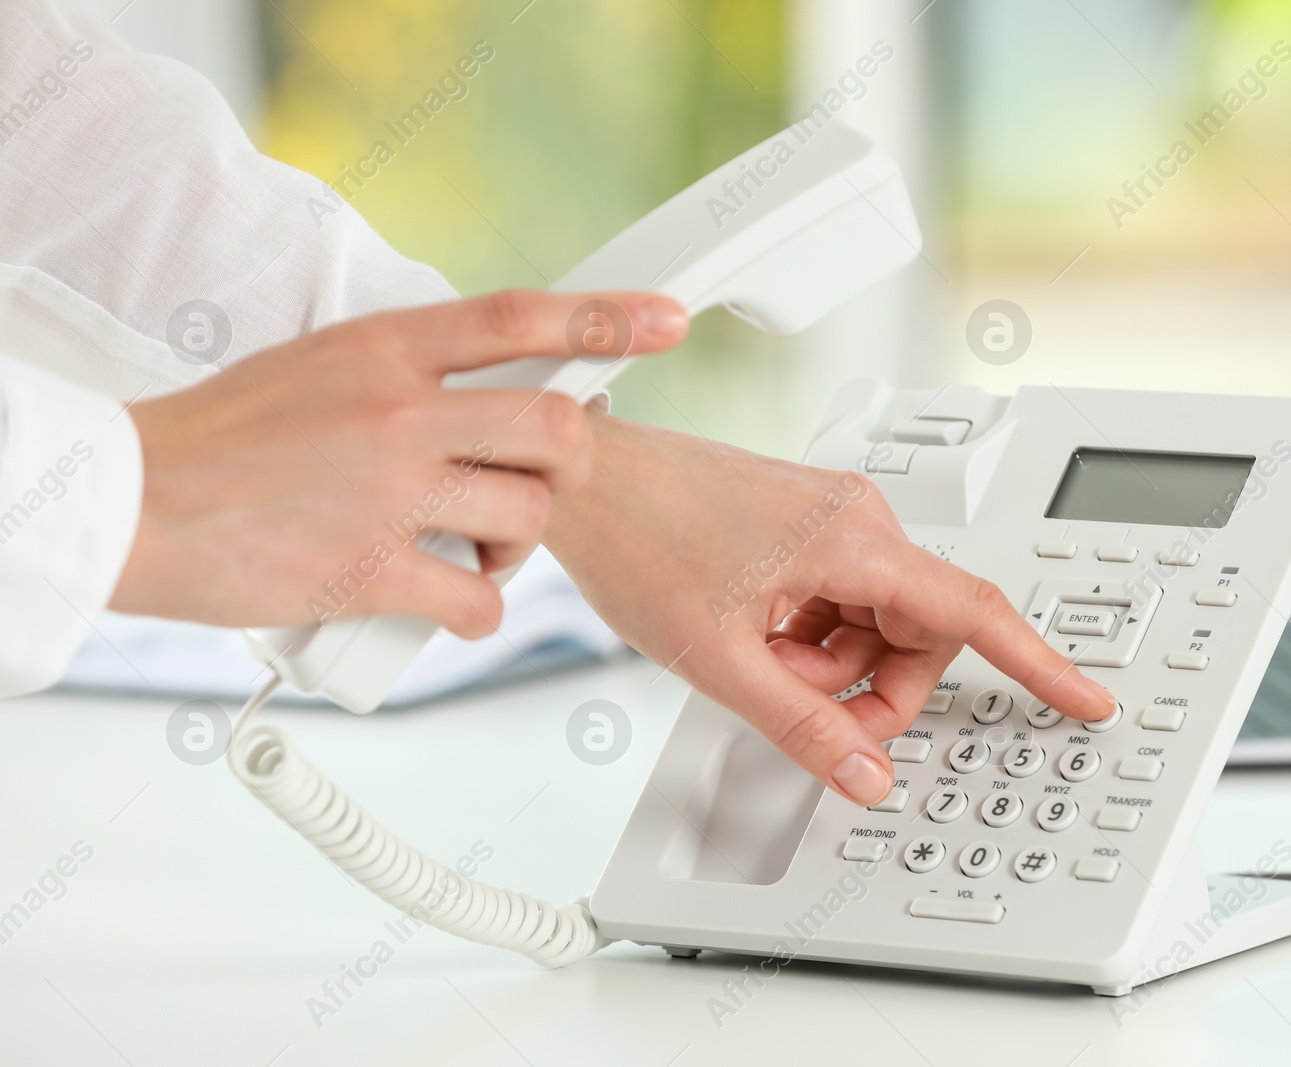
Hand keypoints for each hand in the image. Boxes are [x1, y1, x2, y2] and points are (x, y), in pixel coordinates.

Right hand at [112, 290, 687, 636]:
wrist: (136, 501)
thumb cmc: (225, 438)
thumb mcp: (322, 364)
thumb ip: (408, 370)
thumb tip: (486, 384)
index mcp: (385, 348)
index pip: (521, 318)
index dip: (607, 319)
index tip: (666, 323)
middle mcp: (398, 411)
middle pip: (556, 429)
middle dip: (569, 466)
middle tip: (539, 485)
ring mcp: (387, 491)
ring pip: (528, 515)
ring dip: (518, 543)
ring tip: (472, 546)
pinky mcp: (370, 570)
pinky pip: (479, 599)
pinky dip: (479, 609)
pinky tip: (448, 600)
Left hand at [543, 413, 1116, 805]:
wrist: (581, 476)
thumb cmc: (638, 537)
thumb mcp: (721, 658)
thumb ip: (804, 726)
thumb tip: (867, 775)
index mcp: (855, 541)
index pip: (975, 612)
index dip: (1038, 664)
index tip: (1084, 697)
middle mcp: (859, 519)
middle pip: (919, 633)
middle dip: (866, 685)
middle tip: (790, 692)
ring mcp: (833, 518)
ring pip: (876, 624)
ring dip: (828, 663)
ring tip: (752, 653)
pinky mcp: (807, 524)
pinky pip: (842, 601)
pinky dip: (809, 636)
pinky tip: (753, 631)